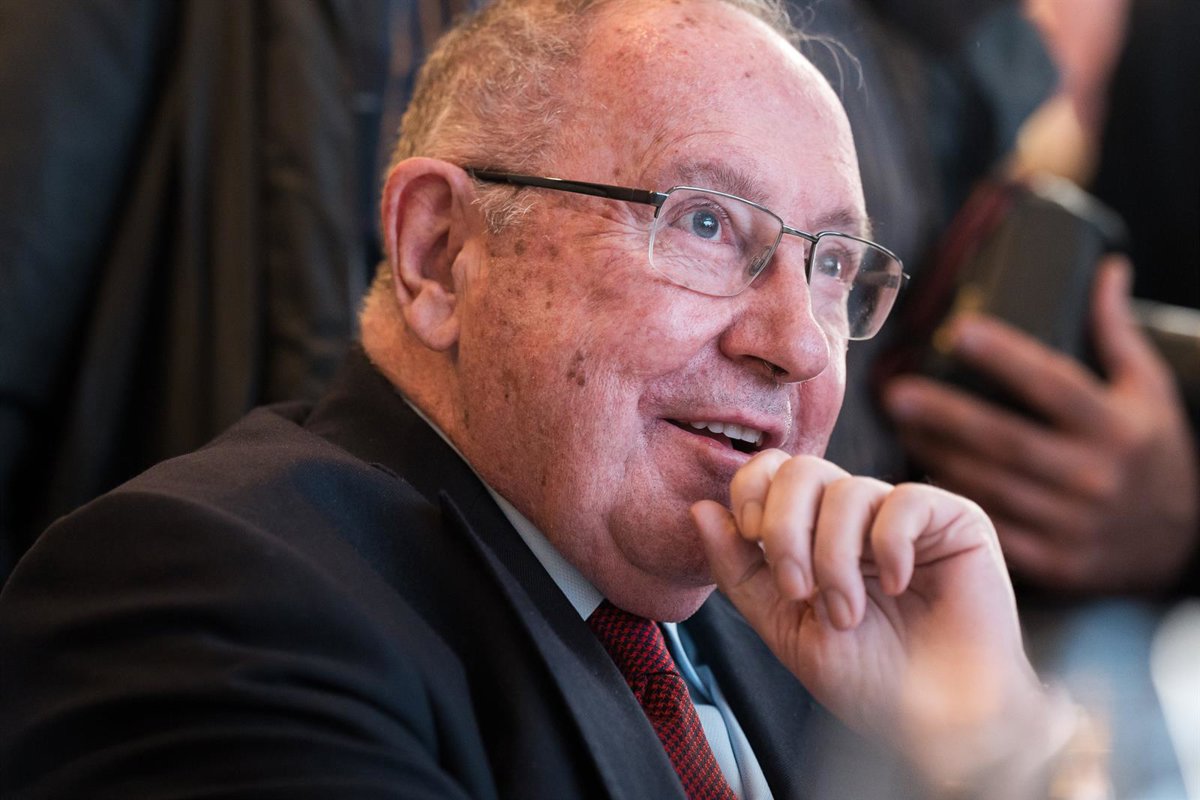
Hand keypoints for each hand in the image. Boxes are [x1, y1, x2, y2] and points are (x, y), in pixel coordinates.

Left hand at [691, 455, 1069, 793]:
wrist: (937, 720)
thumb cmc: (868, 679)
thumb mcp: (783, 626)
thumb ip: (739, 569)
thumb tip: (701, 509)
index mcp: (813, 532)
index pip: (771, 472)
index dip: (751, 491)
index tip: (748, 535)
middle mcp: (855, 516)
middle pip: (802, 469)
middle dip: (785, 528)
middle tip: (796, 588)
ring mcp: (904, 516)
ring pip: (847, 490)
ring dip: (835, 558)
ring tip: (847, 612)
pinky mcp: (954, 521)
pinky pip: (906, 500)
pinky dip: (890, 545)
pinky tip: (897, 585)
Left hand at [883, 258, 1198, 593]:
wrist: (1179, 542)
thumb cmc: (1149, 451)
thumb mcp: (1146, 390)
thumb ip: (1118, 332)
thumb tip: (1106, 267)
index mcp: (1117, 427)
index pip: (1055, 385)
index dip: (1006, 358)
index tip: (958, 330)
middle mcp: (1096, 476)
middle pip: (1007, 440)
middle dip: (946, 414)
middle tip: (894, 391)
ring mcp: (1074, 525)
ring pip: (991, 487)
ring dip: (937, 457)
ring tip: (896, 428)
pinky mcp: (1055, 562)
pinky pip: (993, 530)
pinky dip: (955, 506)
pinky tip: (916, 482)